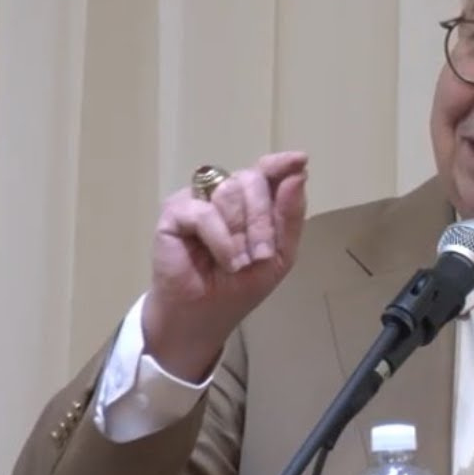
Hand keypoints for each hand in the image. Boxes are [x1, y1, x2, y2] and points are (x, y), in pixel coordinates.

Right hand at [141, 151, 308, 380]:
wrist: (206, 314)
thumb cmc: (241, 284)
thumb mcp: (281, 254)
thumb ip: (290, 214)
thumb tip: (298, 173)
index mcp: (252, 200)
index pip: (267, 170)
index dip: (281, 163)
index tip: (299, 161)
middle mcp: (225, 193)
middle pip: (252, 179)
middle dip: (263, 219)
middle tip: (262, 254)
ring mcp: (199, 199)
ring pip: (229, 191)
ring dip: (242, 232)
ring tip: (239, 262)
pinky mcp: (174, 213)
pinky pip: (203, 212)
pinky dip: (220, 238)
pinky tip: (225, 260)